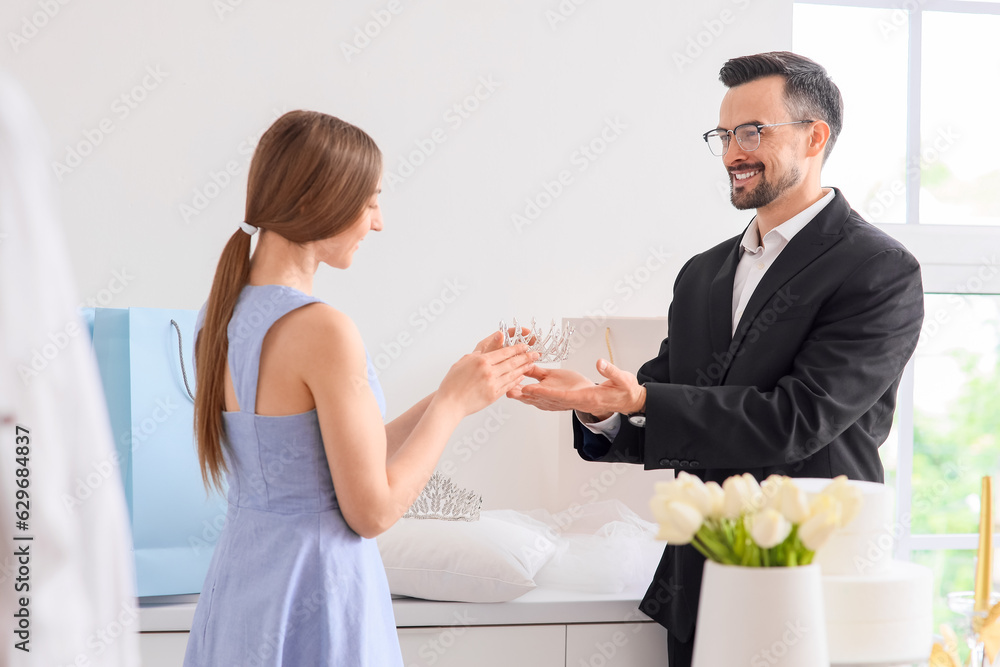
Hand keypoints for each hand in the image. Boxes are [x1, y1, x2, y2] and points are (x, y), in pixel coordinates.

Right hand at [437, 339, 537, 416]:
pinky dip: (517, 380)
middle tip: (536, 353)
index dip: (517, 348)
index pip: (504, 352)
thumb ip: (474, 356)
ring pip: (513, 374)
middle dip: (526, 357)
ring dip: (524, 368)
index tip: (525, 346)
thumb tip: (483, 353)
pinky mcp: (494, 395)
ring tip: (532, 363)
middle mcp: (489, 371)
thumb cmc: (452, 384)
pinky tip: (522, 376)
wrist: (450, 404)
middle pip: (512, 362)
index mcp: (481, 361)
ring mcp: (493, 384)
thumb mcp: (461, 363)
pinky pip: (509, 385)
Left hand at [508, 359, 645, 416]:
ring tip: (508, 388)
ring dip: (526, 395)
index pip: (561, 396)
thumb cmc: (622, 389)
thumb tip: (601, 363)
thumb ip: (611, 372)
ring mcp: (569, 403)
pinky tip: (521, 389)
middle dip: (528, 395)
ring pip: (543, 400)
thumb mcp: (621, 379)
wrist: (624, 400)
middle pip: (546, 400)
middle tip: (509, 389)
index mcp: (585, 398)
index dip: (545, 392)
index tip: (530, 388)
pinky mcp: (566, 399)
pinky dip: (533, 394)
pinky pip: (546, 398)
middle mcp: (573, 402)